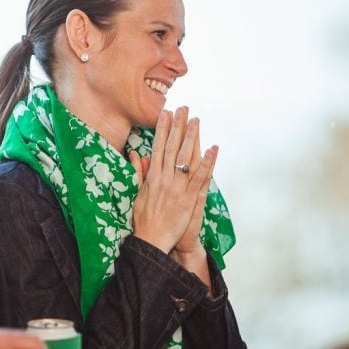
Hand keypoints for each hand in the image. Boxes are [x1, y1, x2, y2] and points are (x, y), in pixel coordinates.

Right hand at [128, 107, 217, 253]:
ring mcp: (177, 187)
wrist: (151, 240)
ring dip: (192, 137)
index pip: (158, 146)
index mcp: (152, 176)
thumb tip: (135, 154)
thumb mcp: (137, 193)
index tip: (166, 112)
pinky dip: (207, 162)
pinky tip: (213, 148)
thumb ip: (138, 172)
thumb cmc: (143, 219)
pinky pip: (200, 177)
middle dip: (178, 126)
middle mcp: (164, 178)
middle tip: (183, 108)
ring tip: (196, 119)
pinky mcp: (188, 198)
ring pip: (185, 157)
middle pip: (172, 147)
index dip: (162, 128)